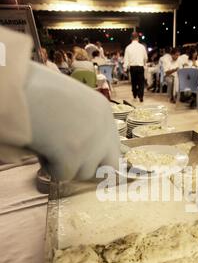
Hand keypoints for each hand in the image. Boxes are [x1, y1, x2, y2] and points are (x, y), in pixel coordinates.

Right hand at [25, 61, 119, 180]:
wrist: (20, 87)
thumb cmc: (38, 89)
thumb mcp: (71, 100)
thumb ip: (82, 122)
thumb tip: (83, 148)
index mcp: (103, 111)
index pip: (113, 145)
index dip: (98, 156)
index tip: (88, 162)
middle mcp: (103, 128)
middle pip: (110, 167)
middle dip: (93, 170)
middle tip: (73, 166)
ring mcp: (90, 143)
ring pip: (84, 173)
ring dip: (65, 166)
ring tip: (48, 144)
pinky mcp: (73, 155)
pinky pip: (63, 175)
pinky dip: (50, 167)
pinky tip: (41, 147)